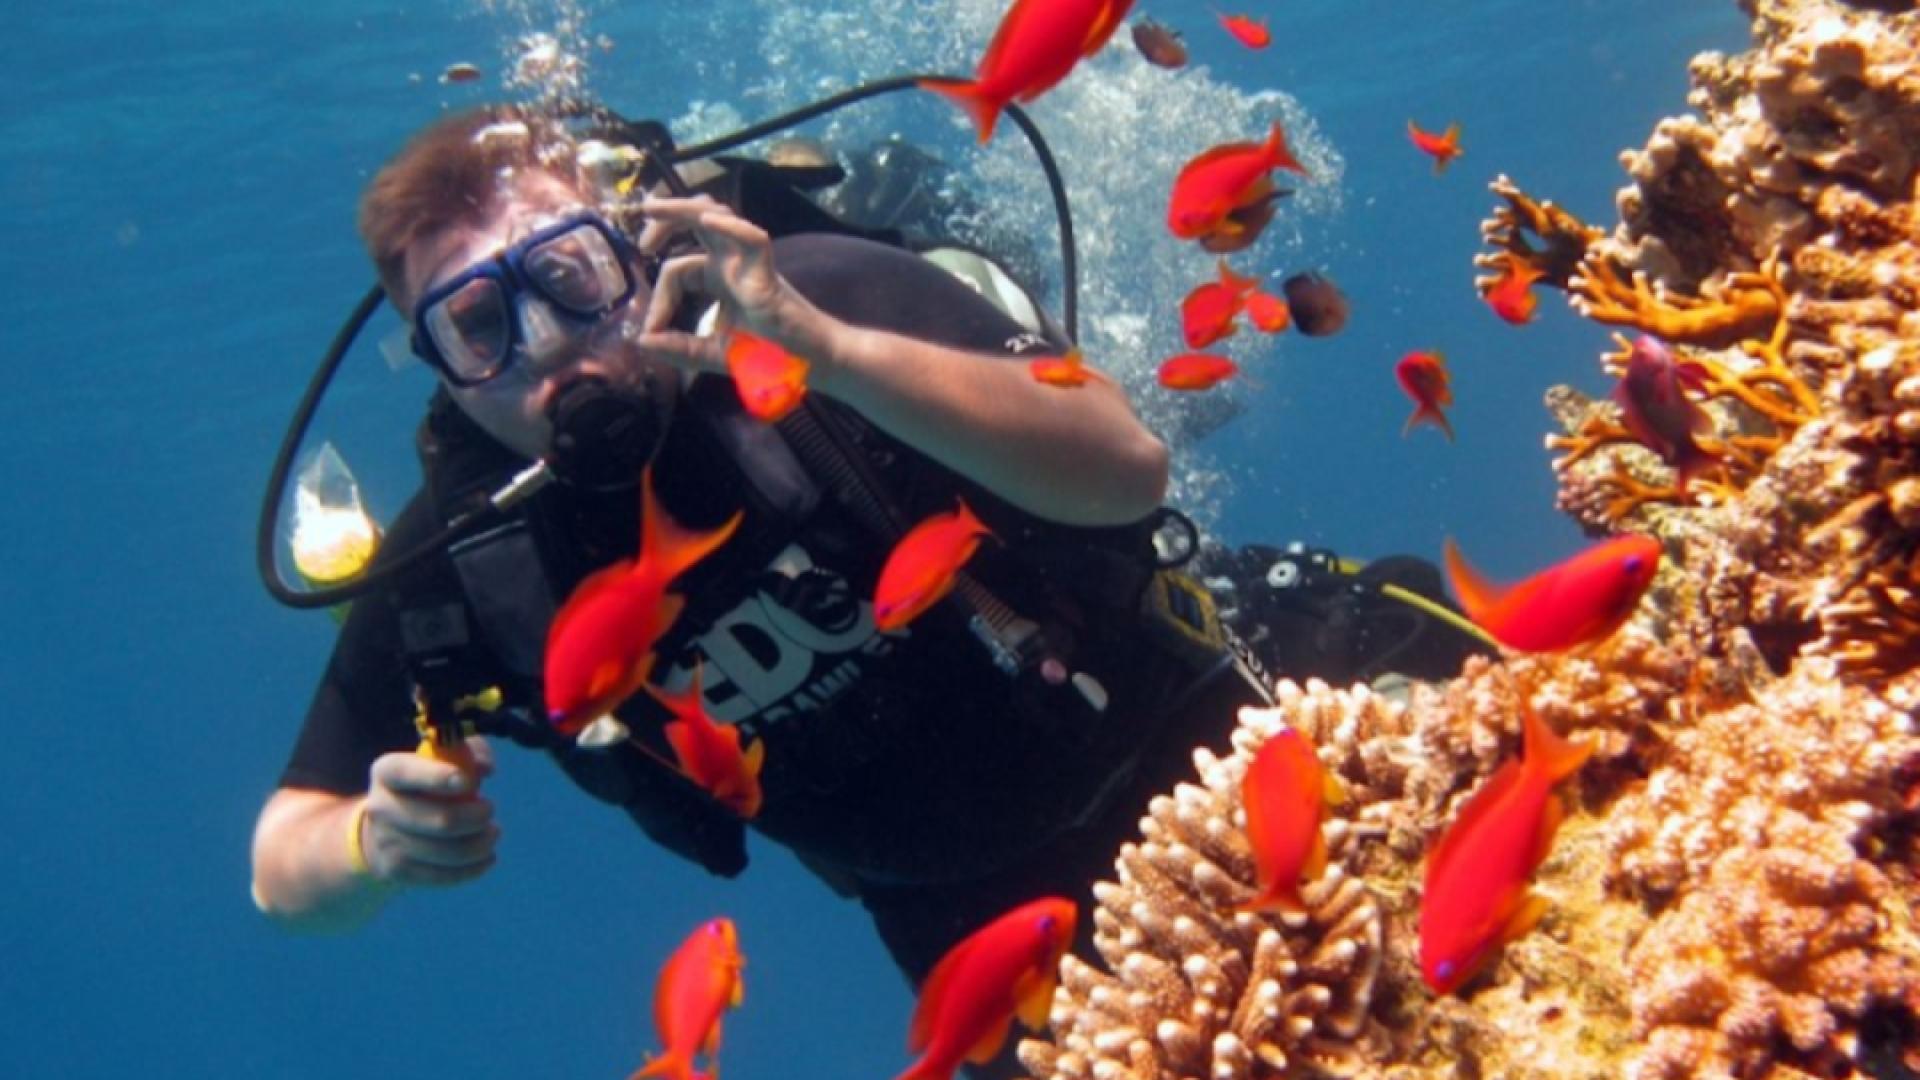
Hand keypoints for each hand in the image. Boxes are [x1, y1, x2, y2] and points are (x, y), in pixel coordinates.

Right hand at [359, 736, 498, 886]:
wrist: (386, 828)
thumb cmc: (426, 785)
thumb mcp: (443, 758)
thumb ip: (468, 753)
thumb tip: (486, 769)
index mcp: (387, 771)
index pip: (406, 772)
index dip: (438, 777)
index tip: (468, 782)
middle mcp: (380, 807)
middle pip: (440, 820)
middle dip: (476, 817)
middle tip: (490, 810)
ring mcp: (385, 842)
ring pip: (447, 851)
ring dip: (480, 844)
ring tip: (492, 834)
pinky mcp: (396, 871)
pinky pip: (442, 876)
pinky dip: (472, 868)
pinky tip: (487, 858)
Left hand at [634, 195, 836, 371]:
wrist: (810, 366)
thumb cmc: (770, 356)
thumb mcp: (713, 354)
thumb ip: (679, 349)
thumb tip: (641, 341)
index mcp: (717, 279)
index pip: (678, 270)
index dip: (658, 297)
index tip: (651, 330)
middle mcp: (731, 264)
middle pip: (696, 223)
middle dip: (664, 220)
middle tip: (641, 237)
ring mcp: (749, 265)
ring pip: (719, 216)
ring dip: (685, 208)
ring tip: (654, 208)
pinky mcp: (768, 275)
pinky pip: (754, 239)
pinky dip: (733, 226)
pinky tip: (709, 220)